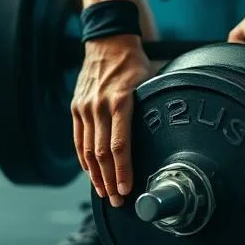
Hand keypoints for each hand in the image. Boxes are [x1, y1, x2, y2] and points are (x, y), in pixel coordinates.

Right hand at [71, 35, 151, 206]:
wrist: (107, 42)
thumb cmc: (135, 64)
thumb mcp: (150, 82)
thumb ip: (152, 109)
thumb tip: (168, 136)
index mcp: (121, 101)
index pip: (119, 146)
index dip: (122, 172)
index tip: (127, 190)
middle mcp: (99, 107)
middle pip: (102, 154)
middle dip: (110, 181)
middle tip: (117, 202)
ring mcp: (85, 108)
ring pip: (88, 151)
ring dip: (96, 176)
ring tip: (104, 193)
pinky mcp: (76, 108)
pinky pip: (78, 140)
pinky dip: (84, 160)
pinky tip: (91, 173)